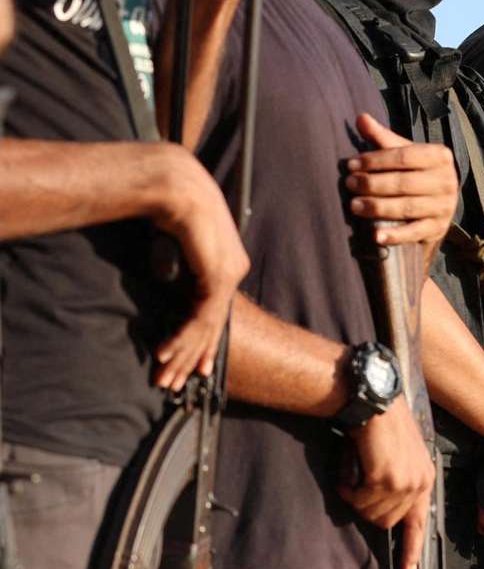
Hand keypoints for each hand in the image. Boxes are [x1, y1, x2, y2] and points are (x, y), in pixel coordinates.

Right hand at [151, 145, 249, 390]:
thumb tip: (170, 282)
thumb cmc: (173, 209)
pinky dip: (182, 338)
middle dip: (192, 357)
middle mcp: (234, 269)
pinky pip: (200, 316)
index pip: (216, 311)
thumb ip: (182, 269)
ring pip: (206, 326)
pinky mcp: (217, 275)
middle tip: (176, 383)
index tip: (194, 365)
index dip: (204, 341)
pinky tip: (166, 353)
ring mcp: (228, 273)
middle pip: (213, 324)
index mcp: (228, 262)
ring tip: (167, 379)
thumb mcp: (180, 247)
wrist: (176, 185)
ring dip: (183, 354)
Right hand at [341, 401, 435, 568]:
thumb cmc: (382, 423)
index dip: (411, 549)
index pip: (420, 522)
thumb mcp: (400, 454)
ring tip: (355, 470)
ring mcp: (403, 482)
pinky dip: (348, 487)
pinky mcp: (385, 479)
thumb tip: (383, 509)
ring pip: (370, 514)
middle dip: (366, 508)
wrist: (375, 400)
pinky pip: (359, 501)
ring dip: (356, 496)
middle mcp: (418, 482)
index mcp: (424, 477)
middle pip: (386, 523)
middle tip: (358, 483)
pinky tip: (350, 468)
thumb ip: (397, 481)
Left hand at [345, 113, 457, 245]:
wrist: (438, 204)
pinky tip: (375, 236)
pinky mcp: (438, 228)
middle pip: (404, 182)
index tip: (351, 164)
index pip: (404, 156)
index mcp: (439, 156)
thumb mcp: (403, 153)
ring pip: (407, 207)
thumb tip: (360, 118)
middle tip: (349, 184)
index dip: (375, 160)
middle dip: (372, 184)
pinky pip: (415, 232)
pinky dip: (395, 235)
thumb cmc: (415, 173)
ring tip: (354, 206)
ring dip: (378, 208)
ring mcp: (444, 206)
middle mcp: (447, 181)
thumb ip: (382, 138)